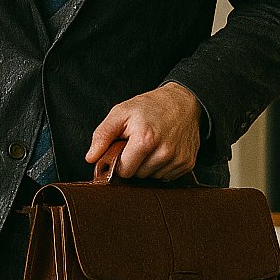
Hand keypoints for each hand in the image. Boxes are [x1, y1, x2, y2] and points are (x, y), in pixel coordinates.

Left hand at [86, 82, 201, 179]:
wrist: (183, 101)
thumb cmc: (150, 106)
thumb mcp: (121, 112)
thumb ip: (102, 135)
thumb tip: (91, 158)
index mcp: (145, 140)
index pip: (123, 171)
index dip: (119, 161)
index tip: (123, 149)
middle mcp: (164, 152)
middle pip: (138, 176)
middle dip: (134, 163)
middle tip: (138, 143)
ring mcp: (178, 159)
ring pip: (152, 178)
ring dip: (148, 166)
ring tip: (151, 145)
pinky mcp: (188, 163)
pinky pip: (167, 177)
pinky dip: (162, 167)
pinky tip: (162, 150)